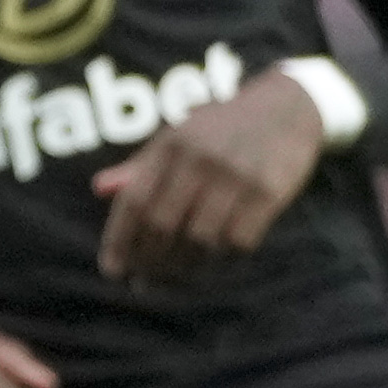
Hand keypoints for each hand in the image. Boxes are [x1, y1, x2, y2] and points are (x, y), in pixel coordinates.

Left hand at [92, 75, 331, 282]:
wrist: (286, 107)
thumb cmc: (221, 127)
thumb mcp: (178, 134)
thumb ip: (141, 165)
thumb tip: (100, 188)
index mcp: (171, 144)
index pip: (134, 201)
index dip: (119, 240)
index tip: (113, 270)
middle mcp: (200, 158)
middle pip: (163, 226)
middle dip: (149, 261)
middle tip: (145, 280)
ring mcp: (236, 176)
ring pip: (200, 241)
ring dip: (184, 267)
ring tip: (175, 276)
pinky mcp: (268, 192)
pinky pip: (239, 242)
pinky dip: (223, 259)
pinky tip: (213, 263)